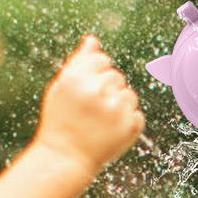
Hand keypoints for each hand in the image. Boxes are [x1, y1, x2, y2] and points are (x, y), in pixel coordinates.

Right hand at [33, 36, 144, 175]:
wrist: (65, 158)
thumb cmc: (61, 121)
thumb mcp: (61, 88)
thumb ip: (78, 61)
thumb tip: (93, 40)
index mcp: (77, 78)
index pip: (102, 60)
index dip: (95, 75)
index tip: (86, 91)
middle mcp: (97, 90)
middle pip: (116, 76)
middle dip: (107, 89)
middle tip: (91, 110)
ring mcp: (116, 109)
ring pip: (129, 94)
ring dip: (119, 105)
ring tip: (100, 121)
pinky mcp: (130, 126)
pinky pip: (136, 114)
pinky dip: (126, 122)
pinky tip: (109, 131)